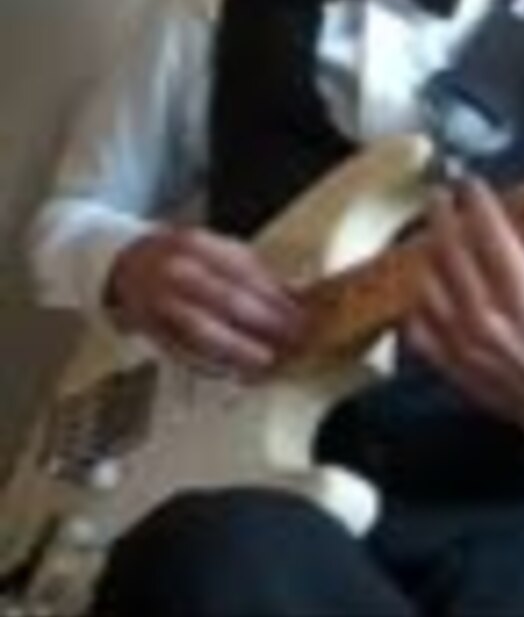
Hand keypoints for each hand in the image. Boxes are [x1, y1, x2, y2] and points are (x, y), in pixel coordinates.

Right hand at [106, 226, 302, 375]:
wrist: (127, 263)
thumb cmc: (186, 259)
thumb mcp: (218, 252)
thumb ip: (255, 272)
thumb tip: (298, 297)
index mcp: (197, 245)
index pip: (244, 273)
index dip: (276, 298)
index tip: (301, 317)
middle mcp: (175, 271)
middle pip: (225, 301)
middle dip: (264, 324)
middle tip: (294, 341)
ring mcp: (158, 302)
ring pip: (202, 331)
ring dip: (238, 349)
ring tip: (267, 360)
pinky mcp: (150, 330)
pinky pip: (183, 352)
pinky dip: (213, 364)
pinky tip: (236, 371)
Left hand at [406, 178, 523, 462]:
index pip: (492, 238)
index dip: (478, 205)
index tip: (471, 184)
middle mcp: (491, 323)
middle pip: (451, 256)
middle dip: (441, 218)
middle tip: (438, 196)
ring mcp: (467, 348)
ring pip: (428, 289)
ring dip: (426, 256)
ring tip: (429, 235)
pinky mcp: (455, 368)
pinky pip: (419, 330)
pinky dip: (416, 304)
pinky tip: (423, 285)